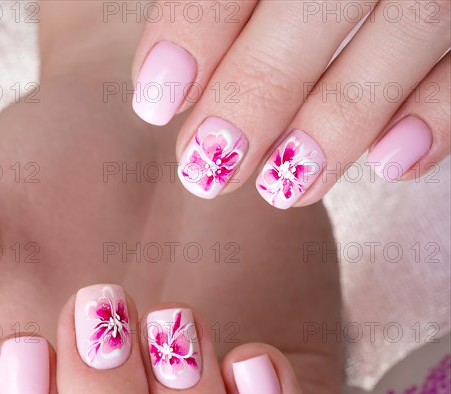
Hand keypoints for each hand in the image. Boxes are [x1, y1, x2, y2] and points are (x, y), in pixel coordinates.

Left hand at [131, 0, 449, 204]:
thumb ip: (226, 8)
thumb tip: (170, 87)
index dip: (197, 30)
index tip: (155, 102)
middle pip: (318, 2)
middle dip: (256, 93)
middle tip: (206, 171)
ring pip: (410, 28)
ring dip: (338, 122)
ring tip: (282, 190)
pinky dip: (438, 117)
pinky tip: (390, 166)